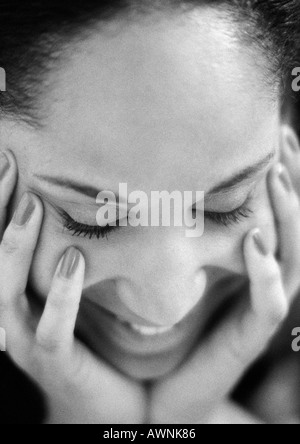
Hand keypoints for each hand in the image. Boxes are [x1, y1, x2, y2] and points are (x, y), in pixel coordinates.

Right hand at [0, 152, 145, 423]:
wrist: (104, 405)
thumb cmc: (90, 344)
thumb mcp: (74, 297)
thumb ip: (68, 260)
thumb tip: (85, 215)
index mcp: (12, 300)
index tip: (6, 159)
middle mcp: (9, 319)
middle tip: (8, 165)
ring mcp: (27, 344)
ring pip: (6, 296)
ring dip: (15, 248)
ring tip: (32, 206)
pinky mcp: (56, 365)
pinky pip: (51, 330)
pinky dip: (61, 296)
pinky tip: (73, 260)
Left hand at [150, 162, 299, 423]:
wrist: (158, 388)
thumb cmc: (163, 327)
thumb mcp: (169, 269)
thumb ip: (173, 234)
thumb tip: (153, 185)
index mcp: (247, 264)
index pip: (272, 212)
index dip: (280, 175)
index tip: (271, 133)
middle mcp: (261, 281)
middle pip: (290, 226)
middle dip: (290, 182)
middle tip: (281, 137)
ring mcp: (258, 308)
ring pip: (291, 257)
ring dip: (286, 216)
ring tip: (276, 175)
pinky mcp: (248, 336)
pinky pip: (268, 302)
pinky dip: (266, 272)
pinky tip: (255, 241)